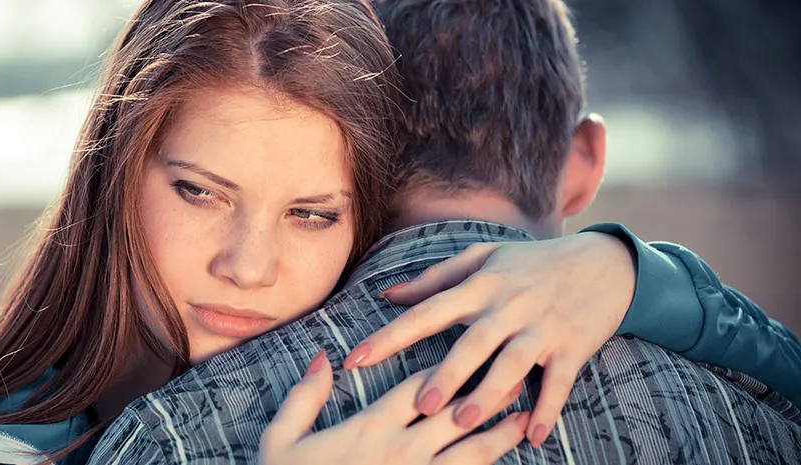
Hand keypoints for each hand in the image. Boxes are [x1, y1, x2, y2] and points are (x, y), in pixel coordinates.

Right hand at [260, 350, 529, 464]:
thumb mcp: (281, 440)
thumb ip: (305, 397)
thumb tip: (323, 358)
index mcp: (371, 427)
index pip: (418, 387)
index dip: (447, 367)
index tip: (470, 346)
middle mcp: (402, 451)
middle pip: (457, 414)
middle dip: (488, 392)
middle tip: (515, 374)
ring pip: (473, 454)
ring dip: (501, 434)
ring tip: (524, 419)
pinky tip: (504, 463)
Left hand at [342, 232, 634, 446]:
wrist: (604, 263)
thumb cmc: (532, 262)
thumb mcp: (484, 258)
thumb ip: (434, 278)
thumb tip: (388, 294)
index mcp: (480, 285)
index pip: (426, 311)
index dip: (389, 336)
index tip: (356, 358)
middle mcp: (508, 306)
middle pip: (472, 343)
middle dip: (446, 374)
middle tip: (420, 406)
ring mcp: (541, 327)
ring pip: (512, 364)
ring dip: (489, 394)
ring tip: (464, 422)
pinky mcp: (572, 347)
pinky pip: (558, 382)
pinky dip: (546, 408)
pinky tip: (532, 437)